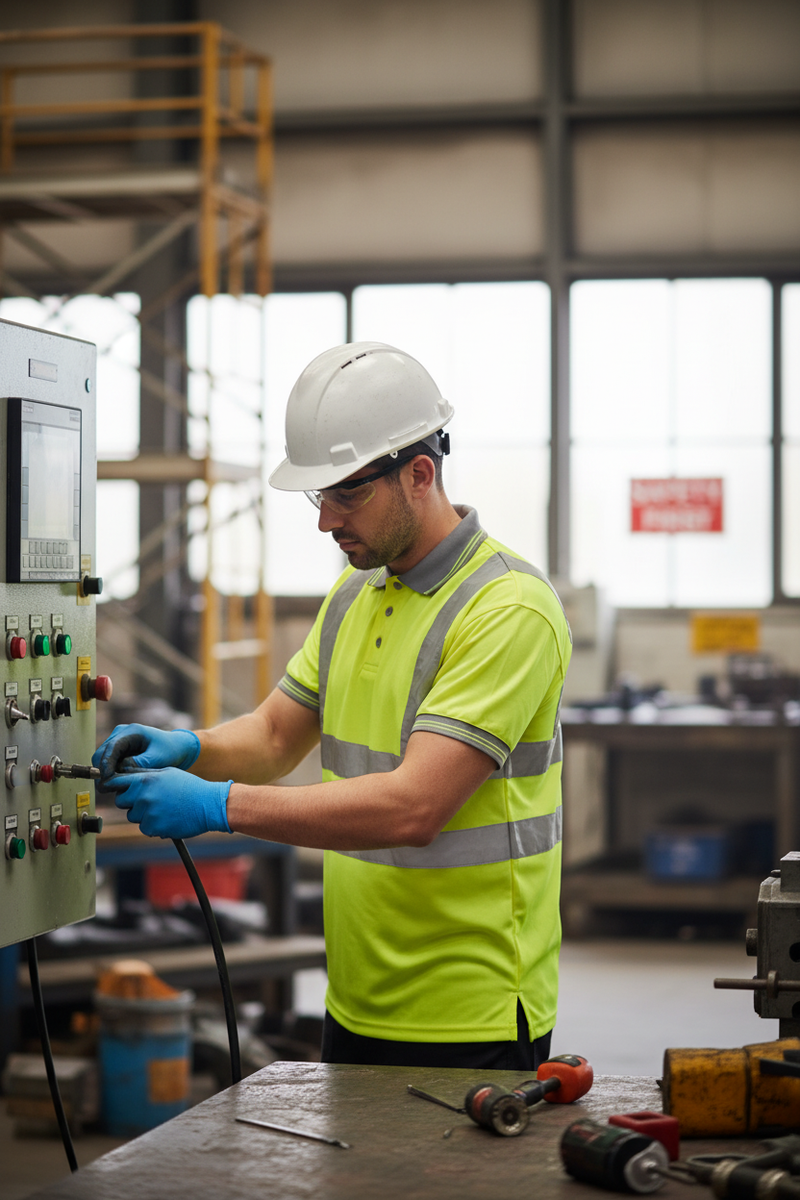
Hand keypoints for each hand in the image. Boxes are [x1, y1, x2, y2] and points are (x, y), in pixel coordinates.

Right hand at [93, 724, 200, 780]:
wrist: (177, 748)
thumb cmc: (170, 751)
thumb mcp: (158, 758)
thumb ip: (139, 764)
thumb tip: (119, 770)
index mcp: (131, 731)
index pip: (111, 748)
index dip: (105, 766)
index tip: (107, 782)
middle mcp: (120, 734)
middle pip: (100, 754)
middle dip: (102, 772)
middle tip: (107, 790)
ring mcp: (118, 741)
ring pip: (101, 760)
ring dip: (105, 774)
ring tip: (115, 787)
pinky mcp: (118, 750)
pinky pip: (107, 764)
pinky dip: (109, 774)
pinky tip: (118, 783)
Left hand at [103, 767, 231, 839]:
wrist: (208, 805)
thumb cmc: (190, 787)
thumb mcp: (168, 772)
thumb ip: (146, 774)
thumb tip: (127, 774)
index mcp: (145, 779)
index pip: (116, 782)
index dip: (114, 785)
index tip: (116, 788)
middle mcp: (143, 796)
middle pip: (121, 801)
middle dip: (130, 801)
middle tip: (147, 800)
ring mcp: (147, 813)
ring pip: (133, 816)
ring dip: (142, 815)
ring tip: (162, 809)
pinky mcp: (153, 828)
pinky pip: (144, 828)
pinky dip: (153, 826)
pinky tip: (167, 818)